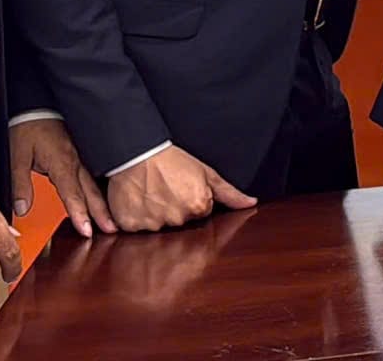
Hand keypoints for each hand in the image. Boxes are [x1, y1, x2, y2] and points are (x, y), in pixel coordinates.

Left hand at [12, 117, 111, 238]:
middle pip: (91, 192)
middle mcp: (76, 162)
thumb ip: (21, 184)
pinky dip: (103, 189)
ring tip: (114, 219)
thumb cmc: (30, 128)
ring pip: (96, 184)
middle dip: (102, 212)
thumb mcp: (17, 156)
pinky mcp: (84, 154)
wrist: (40, 107)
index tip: (87, 230)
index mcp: (62, 163)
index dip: (80, 213)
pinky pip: (95, 175)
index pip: (72, 194)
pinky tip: (108, 198)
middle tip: (112, 229)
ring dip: (105, 203)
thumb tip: (22, 209)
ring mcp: (83, 157)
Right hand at [104, 145, 254, 233]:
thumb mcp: (206, 173)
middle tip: (168, 189)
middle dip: (178, 209)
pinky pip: (137, 229)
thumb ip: (230, 193)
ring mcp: (152, 224)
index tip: (184, 188)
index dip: (194, 199)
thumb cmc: (172, 161)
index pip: (202, 213)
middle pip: (182, 222)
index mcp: (198, 206)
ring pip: (160, 227)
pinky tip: (139, 201)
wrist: (137, 154)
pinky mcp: (130, 225)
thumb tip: (251, 203)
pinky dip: (138, 218)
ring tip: (153, 193)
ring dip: (157, 215)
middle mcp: (177, 219)